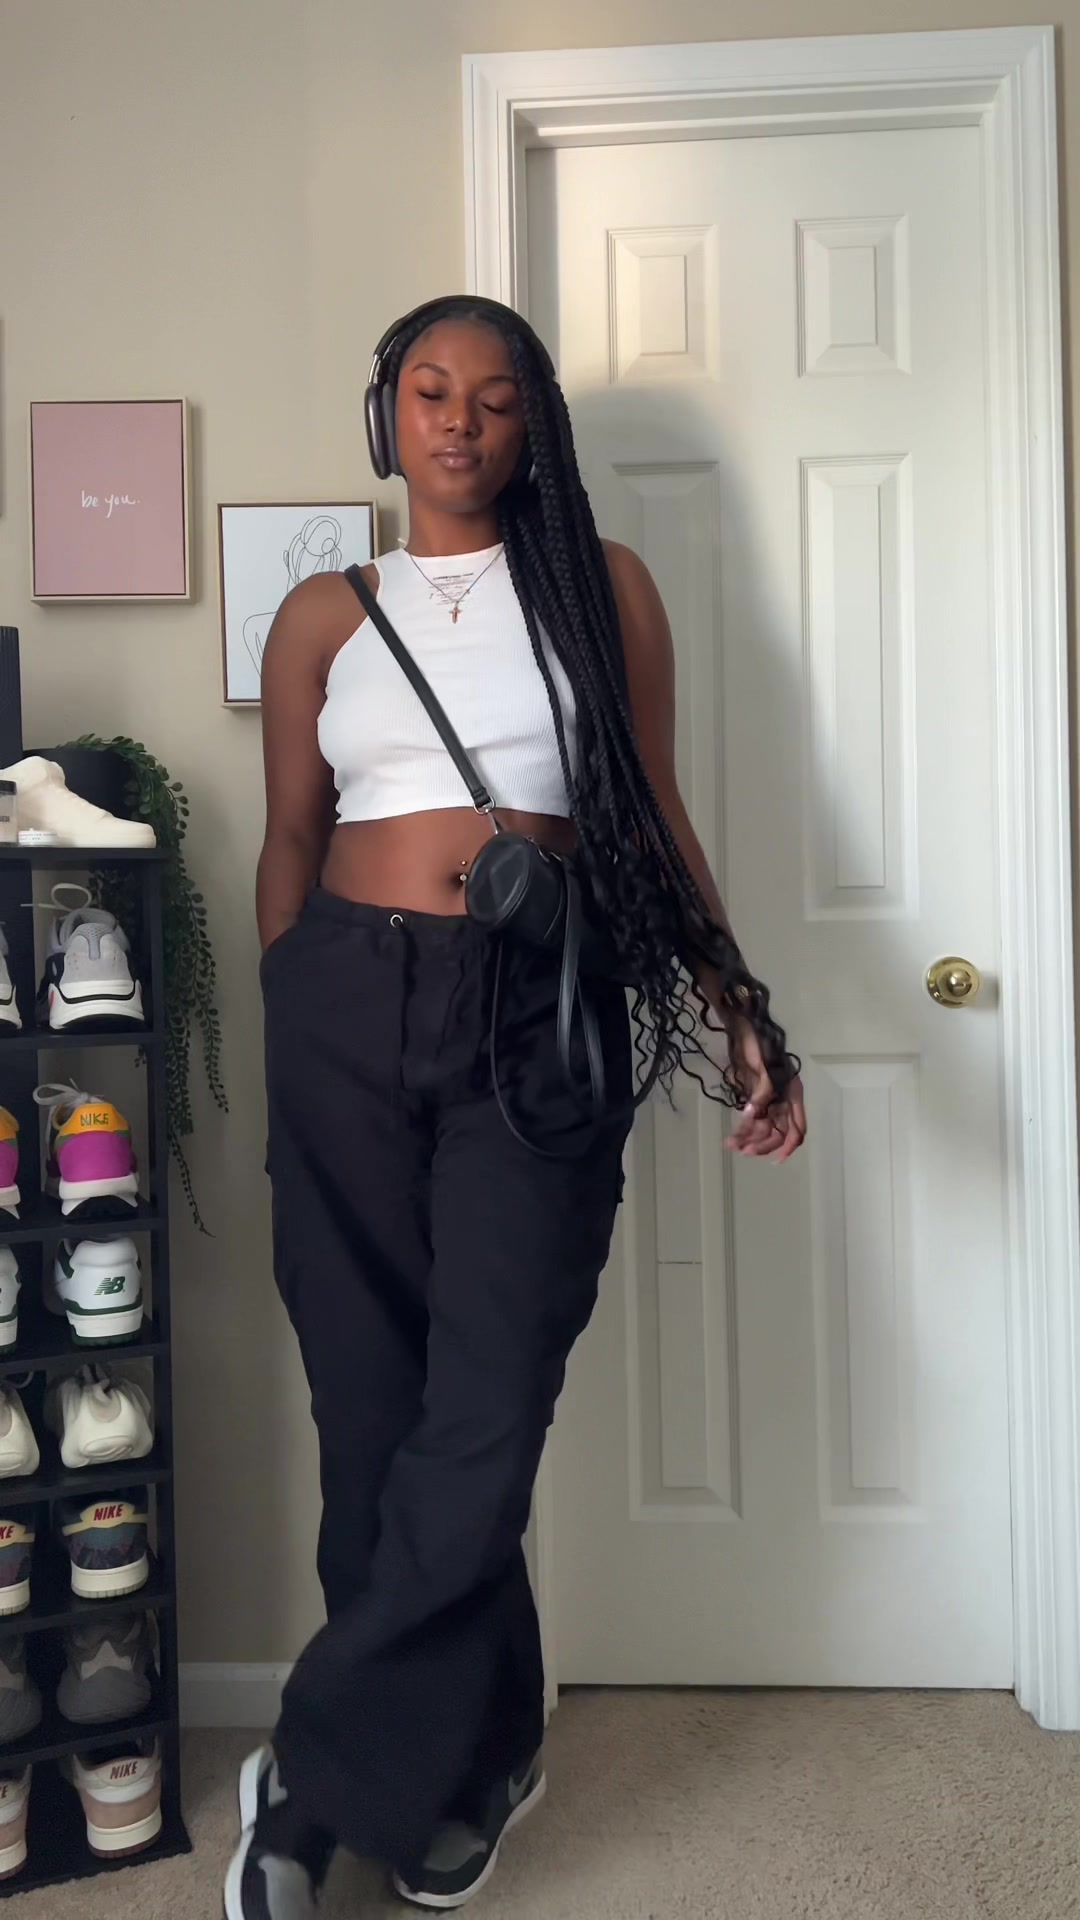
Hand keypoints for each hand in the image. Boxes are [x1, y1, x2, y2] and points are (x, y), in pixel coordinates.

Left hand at [724, 1019, 806, 1161]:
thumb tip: (750, 1115)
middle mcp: (783, 1100)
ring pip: (762, 1127)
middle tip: (741, 1150)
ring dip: (749, 1138)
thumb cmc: (758, 1043)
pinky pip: (751, 1118)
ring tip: (731, 1144)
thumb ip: (760, 1092)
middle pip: (777, 1131)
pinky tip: (733, 1136)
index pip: (796, 1128)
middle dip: (761, 1143)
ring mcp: (768, 1099)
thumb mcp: (762, 1067)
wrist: (743, 1025)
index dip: (787, 1146)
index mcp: (792, 1094)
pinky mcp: (754, 1096)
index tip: (774, 1160)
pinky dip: (743, 1128)